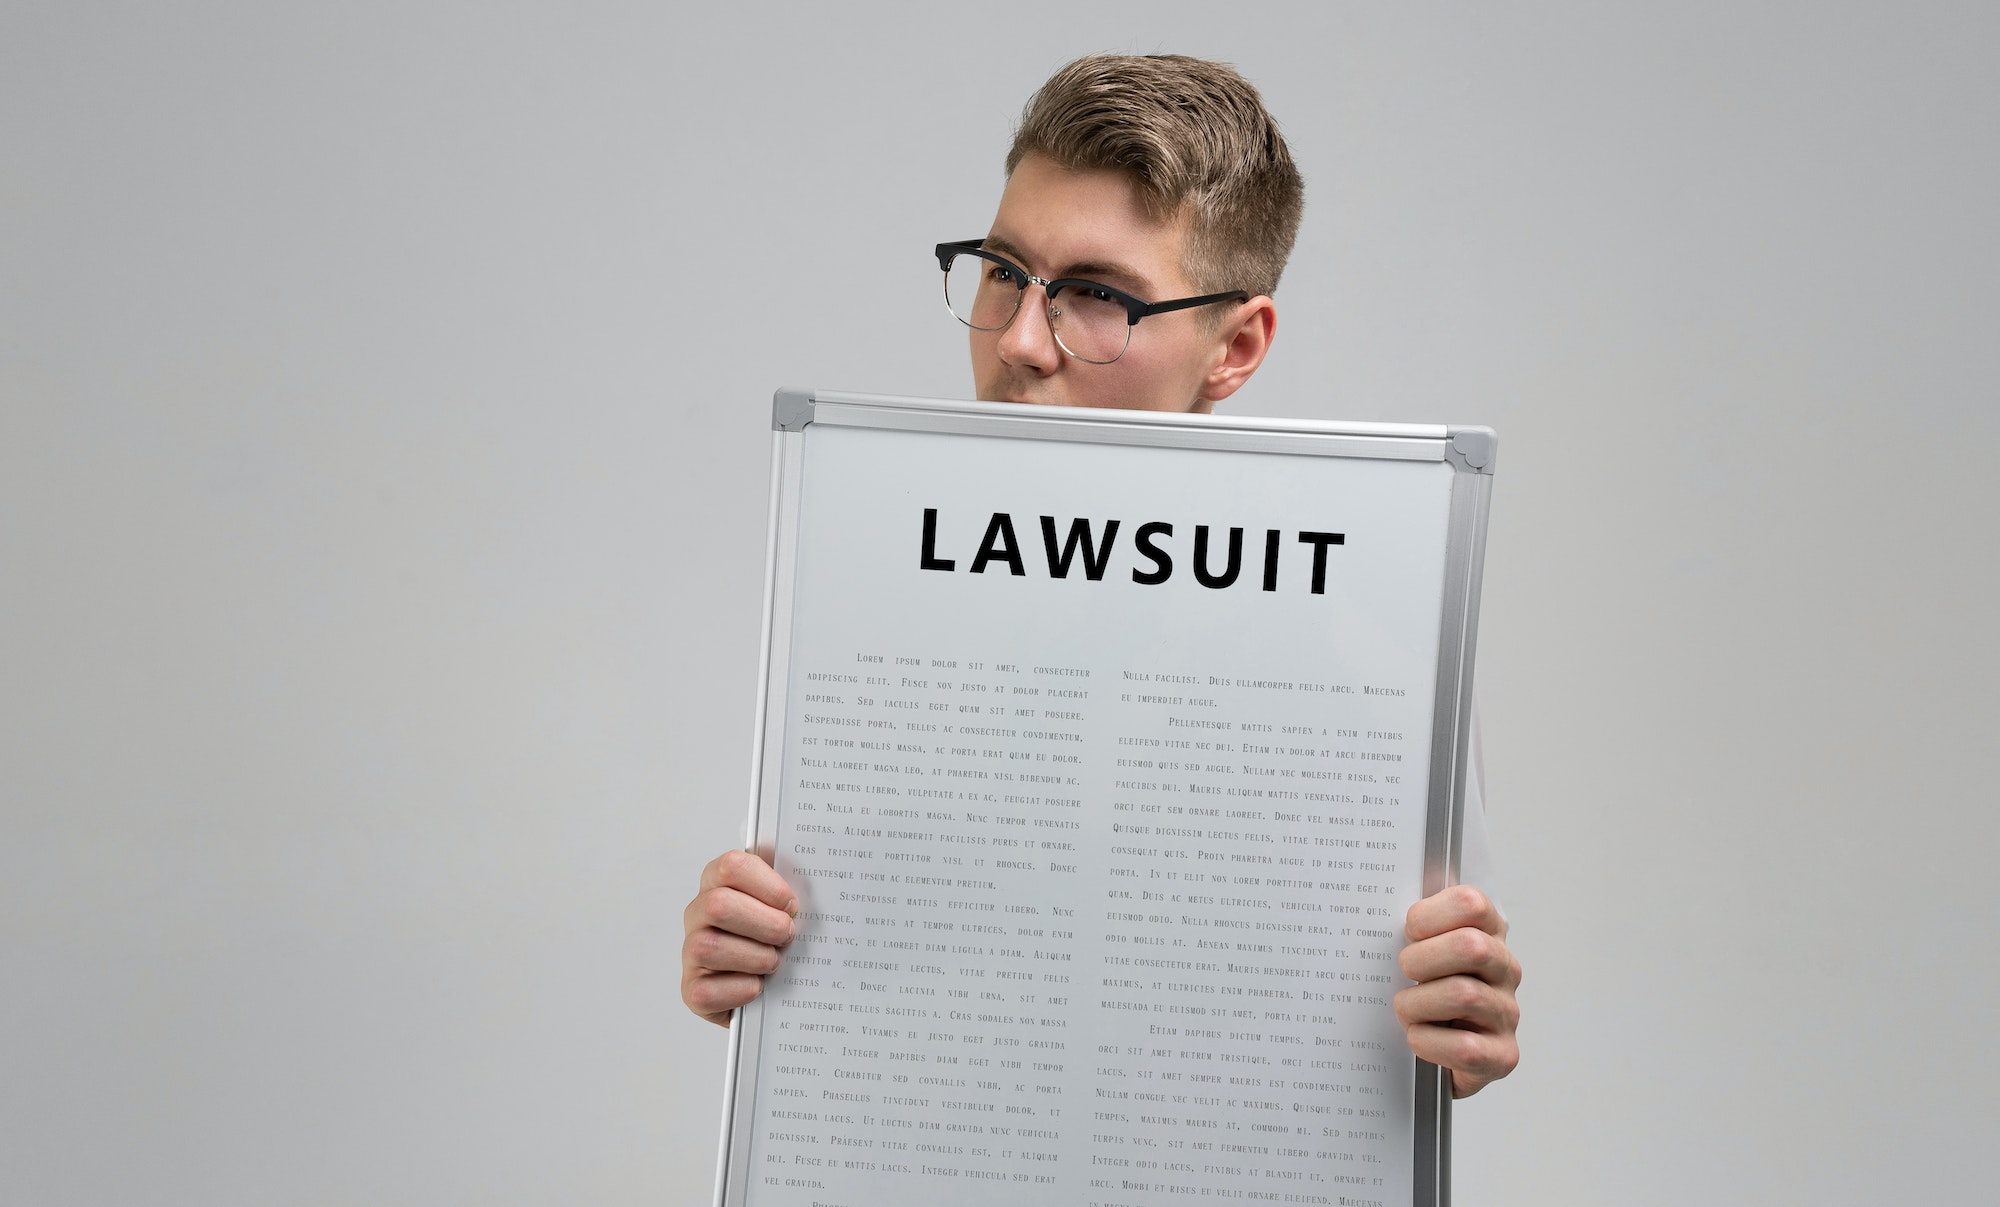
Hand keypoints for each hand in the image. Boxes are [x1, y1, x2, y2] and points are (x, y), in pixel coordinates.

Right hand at [682, 849, 798, 1026]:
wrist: (758, 988)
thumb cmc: (769, 938)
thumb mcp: (778, 907)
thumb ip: (785, 894)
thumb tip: (813, 889)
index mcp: (718, 883)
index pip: (732, 866)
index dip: (767, 885)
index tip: (790, 904)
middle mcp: (697, 914)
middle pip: (720, 905)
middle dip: (765, 923)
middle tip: (787, 935)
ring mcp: (690, 952)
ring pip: (711, 948)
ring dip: (756, 958)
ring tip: (774, 962)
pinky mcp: (692, 990)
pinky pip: (709, 990)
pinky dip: (742, 990)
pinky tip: (758, 985)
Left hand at [1394, 884, 1521, 1097]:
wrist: (1444, 1052)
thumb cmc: (1429, 993)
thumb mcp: (1423, 953)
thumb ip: (1415, 932)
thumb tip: (1377, 916)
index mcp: (1488, 935)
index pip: (1472, 903)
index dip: (1430, 914)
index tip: (1410, 932)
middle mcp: (1505, 970)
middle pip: (1471, 946)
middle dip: (1422, 960)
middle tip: (1405, 973)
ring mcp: (1506, 1012)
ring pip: (1463, 995)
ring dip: (1418, 1004)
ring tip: (1408, 1011)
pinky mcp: (1502, 1055)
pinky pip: (1465, 1047)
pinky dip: (1429, 1042)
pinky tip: (1419, 1037)